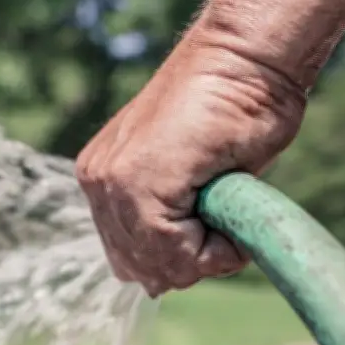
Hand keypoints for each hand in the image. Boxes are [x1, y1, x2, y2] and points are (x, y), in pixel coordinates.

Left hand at [75, 17, 307, 296]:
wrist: (246, 59)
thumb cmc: (234, 112)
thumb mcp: (194, 181)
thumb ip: (169, 223)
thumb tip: (156, 284)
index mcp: (105, 181)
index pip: (131, 259)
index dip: (181, 258)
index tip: (214, 218)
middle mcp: (98, 183)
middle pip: (140, 270)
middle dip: (189, 261)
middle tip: (223, 215)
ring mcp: (111, 182)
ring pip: (159, 266)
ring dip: (205, 254)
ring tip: (227, 205)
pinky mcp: (135, 182)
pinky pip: (176, 253)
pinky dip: (218, 248)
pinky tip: (230, 204)